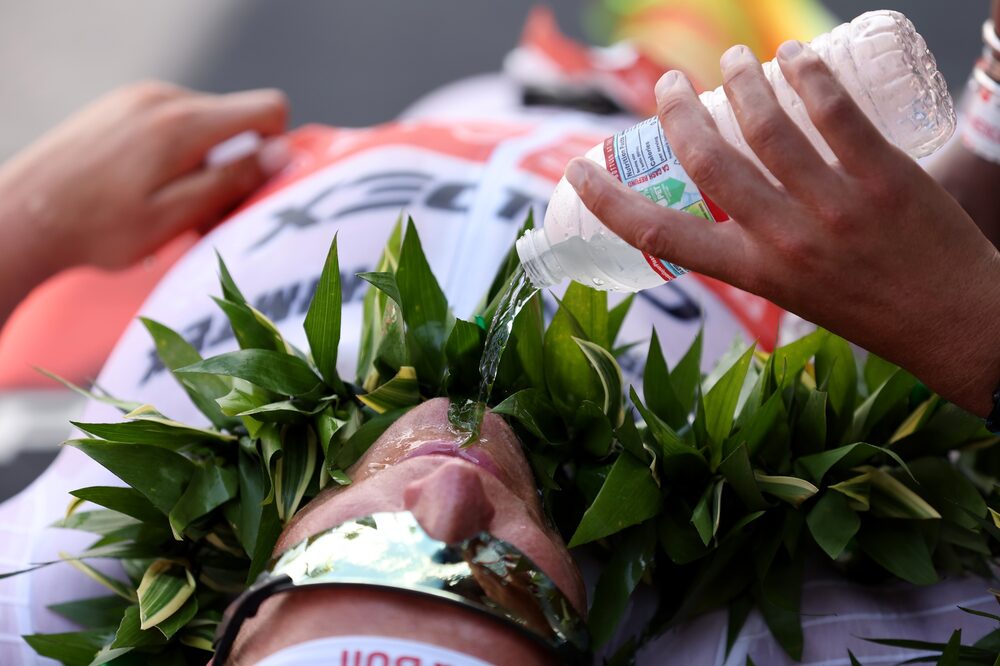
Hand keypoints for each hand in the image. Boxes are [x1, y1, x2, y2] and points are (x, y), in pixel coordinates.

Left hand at [0, 81, 289, 326]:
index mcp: (184, 123)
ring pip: (203, 124)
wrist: (23, 216)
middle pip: (235, 120)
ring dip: (202, 162)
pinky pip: (172, 122)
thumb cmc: (98, 229)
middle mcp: (164, 98)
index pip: (268, 108)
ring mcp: (139, 98)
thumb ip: (231, 180)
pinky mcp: (122, 106)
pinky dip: (175, 155)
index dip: (275, 146)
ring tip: (170, 205)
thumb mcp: (175, 216)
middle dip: (232, 164)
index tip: (252, 183)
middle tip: (203, 213)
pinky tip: (146, 188)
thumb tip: (281, 153)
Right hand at [566, 41, 999, 416]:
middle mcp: (784, 241)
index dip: (607, 200)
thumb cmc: (872, 309)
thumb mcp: (793, 293)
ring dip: (740, 83)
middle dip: (675, 115)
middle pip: (708, 162)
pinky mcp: (884, 178)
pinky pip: (835, 114)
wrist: (957, 325)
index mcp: (752, 274)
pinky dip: (807, 77)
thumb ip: (760, 250)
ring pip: (768, 129)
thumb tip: (729, 205)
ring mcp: (836, 208)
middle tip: (669, 86)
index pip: (658, 234)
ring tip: (733, 60)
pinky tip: (795, 58)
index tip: (578, 169)